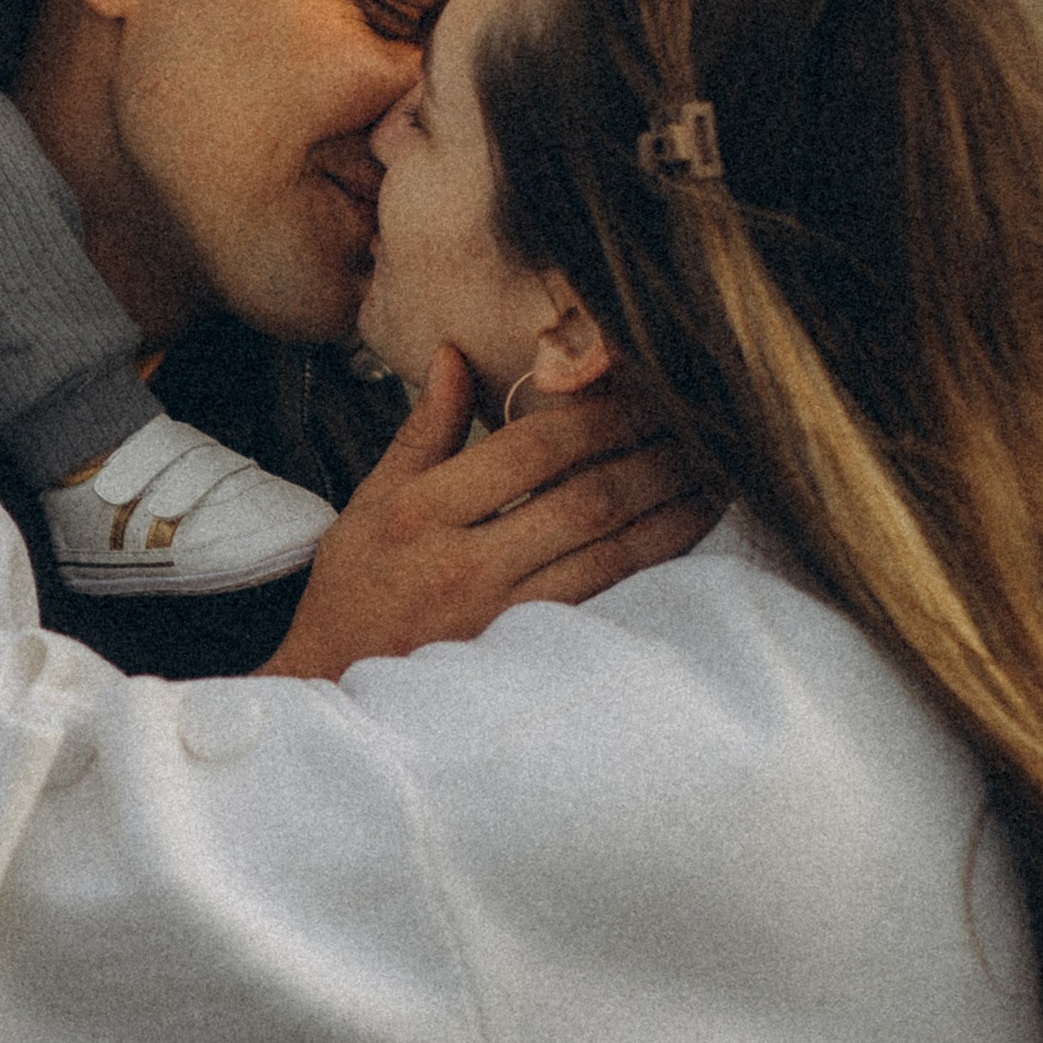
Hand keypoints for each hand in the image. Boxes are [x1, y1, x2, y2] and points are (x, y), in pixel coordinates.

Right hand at [262, 348, 718, 681]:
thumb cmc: (354, 591)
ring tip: (711, 471)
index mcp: (419, 513)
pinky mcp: (525, 655)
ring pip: (608, 550)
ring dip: (670, 507)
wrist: (331, 687)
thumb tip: (455, 355)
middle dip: (650, 454)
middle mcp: (461, 564)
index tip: (638, 389)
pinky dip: (653, 560)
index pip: (528, 449)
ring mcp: (498, 616)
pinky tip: (685, 530)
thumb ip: (422, 429)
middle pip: (583, 497)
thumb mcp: (371, 501)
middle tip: (696, 424)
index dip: (596, 414)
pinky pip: (607, 598)